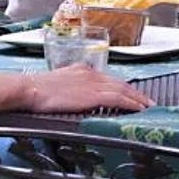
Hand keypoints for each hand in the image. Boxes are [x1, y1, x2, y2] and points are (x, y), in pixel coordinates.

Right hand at [20, 65, 152, 114]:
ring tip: (148, 106)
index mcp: (81, 70)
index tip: (131, 94)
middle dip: (136, 92)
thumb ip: (71, 86)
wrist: (30, 89)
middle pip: (120, 83)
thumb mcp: (57, 83)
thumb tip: (74, 96)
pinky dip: (132, 103)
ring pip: (123, 89)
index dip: (122, 87)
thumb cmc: (37, 89)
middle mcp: (90, 73)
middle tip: (147, 101)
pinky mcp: (93, 94)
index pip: (108, 79)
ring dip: (138, 98)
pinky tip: (138, 109)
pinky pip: (119, 98)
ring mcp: (93, 83)